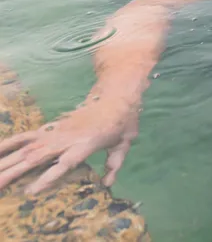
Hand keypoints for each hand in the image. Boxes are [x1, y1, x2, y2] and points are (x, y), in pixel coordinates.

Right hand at [0, 100, 138, 193]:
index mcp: (86, 143)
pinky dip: (9, 143)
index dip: (47, 177)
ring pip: (27, 148)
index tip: (31, 191)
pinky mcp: (50, 128)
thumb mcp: (125, 142)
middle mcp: (66, 138)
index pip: (64, 163)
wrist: (115, 95)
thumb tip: (107, 184)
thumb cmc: (123, 121)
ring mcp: (56, 132)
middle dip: (16, 172)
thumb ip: (115, 163)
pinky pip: (26, 137)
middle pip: (38, 157)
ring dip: (7, 161)